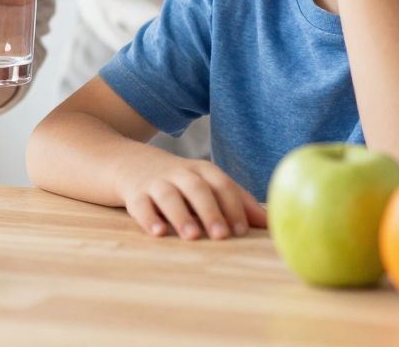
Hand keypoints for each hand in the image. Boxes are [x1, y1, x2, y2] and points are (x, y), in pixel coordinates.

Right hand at [115, 154, 267, 239]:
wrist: (126, 161)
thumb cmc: (177, 180)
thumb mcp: (205, 184)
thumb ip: (236, 201)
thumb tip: (272, 224)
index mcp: (202, 171)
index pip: (222, 184)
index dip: (234, 206)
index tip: (243, 230)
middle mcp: (180, 173)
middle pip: (197, 187)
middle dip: (210, 210)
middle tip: (222, 235)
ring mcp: (155, 182)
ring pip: (169, 195)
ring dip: (182, 215)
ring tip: (192, 236)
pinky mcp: (134, 193)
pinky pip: (140, 204)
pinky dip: (149, 218)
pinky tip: (158, 232)